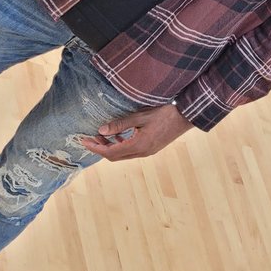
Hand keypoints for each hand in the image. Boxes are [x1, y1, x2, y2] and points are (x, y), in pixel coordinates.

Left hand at [78, 103, 192, 161]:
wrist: (186, 117)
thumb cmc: (165, 114)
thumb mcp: (141, 116)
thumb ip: (121, 124)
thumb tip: (102, 131)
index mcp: (139, 145)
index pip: (110, 152)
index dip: (96, 148)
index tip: (84, 141)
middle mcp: (142, 152)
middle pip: (115, 156)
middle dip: (101, 148)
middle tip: (90, 138)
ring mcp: (148, 152)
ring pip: (123, 155)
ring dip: (111, 148)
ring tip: (102, 136)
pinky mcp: (151, 148)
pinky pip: (131, 151)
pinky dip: (121, 146)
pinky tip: (119, 136)